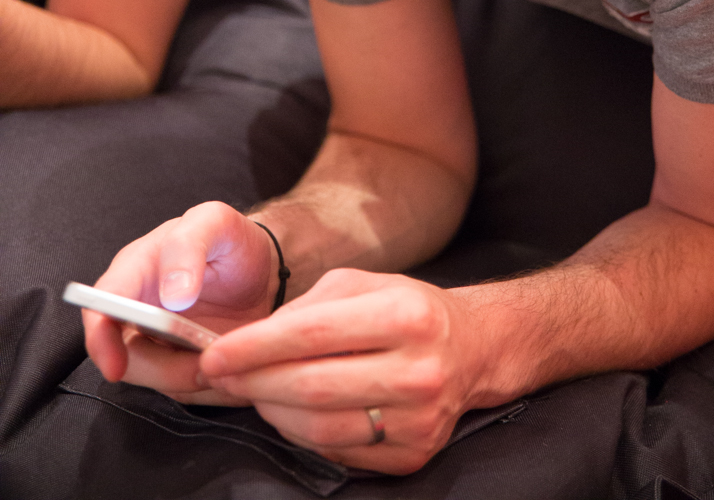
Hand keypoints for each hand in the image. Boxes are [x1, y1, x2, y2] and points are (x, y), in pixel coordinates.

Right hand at [83, 201, 277, 402]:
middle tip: (204, 359)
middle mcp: (138, 309)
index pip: (99, 308)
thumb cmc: (232, 241)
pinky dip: (206, 385)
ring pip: (155, 380)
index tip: (116, 367)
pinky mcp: (179, 363)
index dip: (99, 340)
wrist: (264, 268)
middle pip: (125, 356)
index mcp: (136, 270)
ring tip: (224, 355)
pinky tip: (229, 363)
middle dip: (164, 368)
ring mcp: (157, 340)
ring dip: (188, 378)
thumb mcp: (215, 222)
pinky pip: (181, 389)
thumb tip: (170, 295)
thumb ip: (188, 245)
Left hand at [196, 268, 490, 474]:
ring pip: (320, 429)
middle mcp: (418, 370)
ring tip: (252, 392)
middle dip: (253, 382)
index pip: (312, 335)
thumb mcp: (361, 284)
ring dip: (272, 412)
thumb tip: (251, 343)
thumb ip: (307, 308)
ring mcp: (419, 420)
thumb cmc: (406, 308)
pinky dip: (302, 433)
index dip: (254, 347)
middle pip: (312, 386)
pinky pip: (339, 452)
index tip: (215, 353)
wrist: (473, 349)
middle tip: (220, 375)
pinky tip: (290, 411)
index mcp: (405, 315)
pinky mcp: (414, 455)